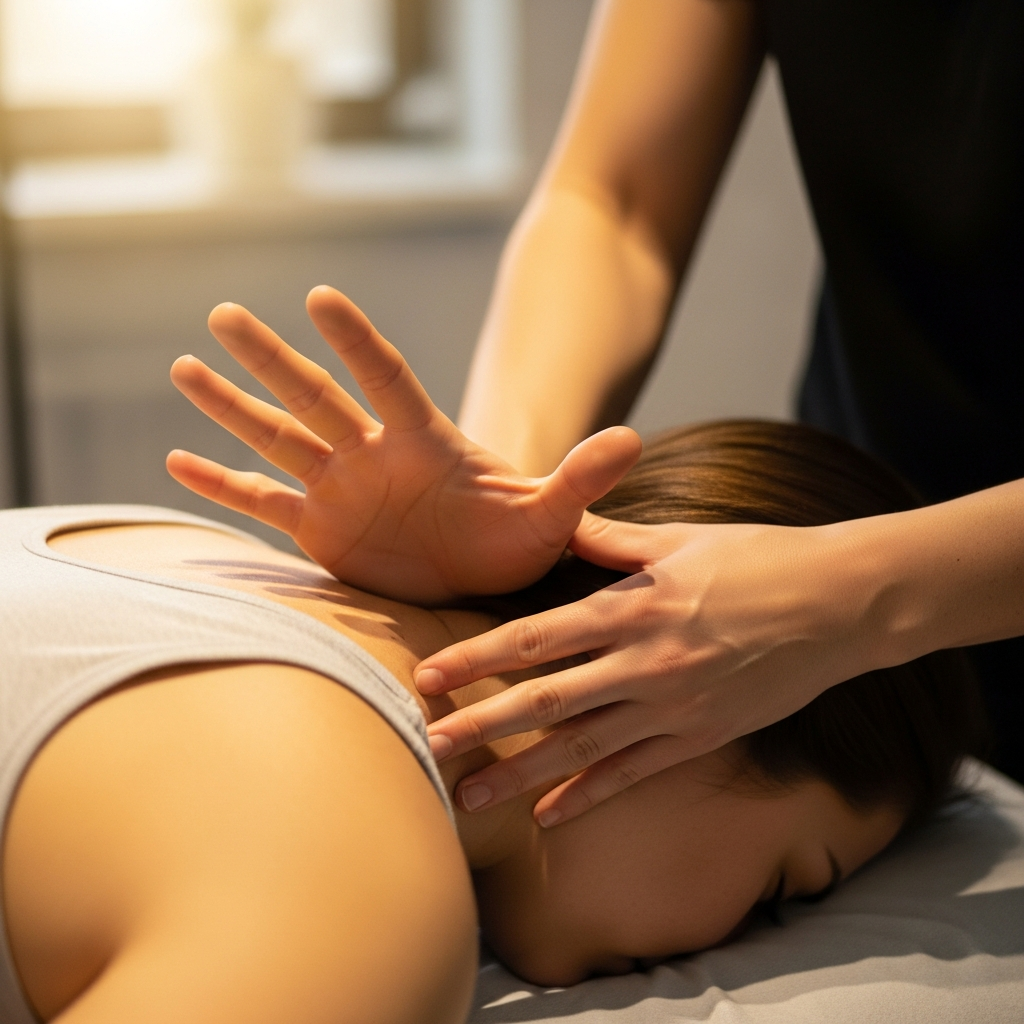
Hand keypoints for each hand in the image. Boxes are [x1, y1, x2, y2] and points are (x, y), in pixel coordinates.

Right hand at [167, 286, 640, 602]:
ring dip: (232, 407)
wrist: (484, 578)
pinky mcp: (321, 529)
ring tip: (184, 368)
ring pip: (278, 439)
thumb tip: (632, 441)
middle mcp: (373, 453)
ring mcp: (342, 488)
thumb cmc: (520, 542)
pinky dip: (222, 487)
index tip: (320, 298)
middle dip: (271, 361)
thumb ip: (580, 479)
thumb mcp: (551, 516)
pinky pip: (263, 503)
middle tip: (224, 313)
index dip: (355, 342)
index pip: (386, 380)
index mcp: (424, 441)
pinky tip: (176, 462)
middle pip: (314, 398)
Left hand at [416, 511, 874, 824]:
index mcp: (633, 608)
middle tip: (427, 747)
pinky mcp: (701, 736)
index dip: (477, 659)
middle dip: (481, 727)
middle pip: (545, 701)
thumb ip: (614, 539)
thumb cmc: (760, 560)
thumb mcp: (682, 538)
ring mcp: (674, 707)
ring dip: (520, 776)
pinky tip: (548, 816)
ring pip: (581, 749)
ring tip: (469, 798)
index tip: (429, 675)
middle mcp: (645, 663)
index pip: (536, 638)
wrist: (840, 604)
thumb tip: (562, 522)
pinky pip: (634, 773)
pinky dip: (588, 797)